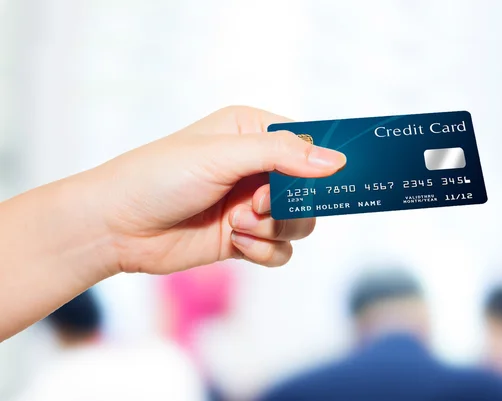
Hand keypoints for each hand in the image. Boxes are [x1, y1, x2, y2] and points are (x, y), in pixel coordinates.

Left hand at [88, 106, 345, 273]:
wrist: (117, 228)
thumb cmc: (160, 177)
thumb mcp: (222, 155)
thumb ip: (281, 155)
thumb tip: (336, 161)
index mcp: (251, 132)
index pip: (307, 143)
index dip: (320, 164)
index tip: (330, 181)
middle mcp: (256, 168)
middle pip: (310, 190)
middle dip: (289, 204)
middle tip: (256, 205)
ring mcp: (251, 205)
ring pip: (300, 223)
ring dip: (274, 228)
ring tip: (238, 225)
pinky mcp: (244, 238)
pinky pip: (281, 251)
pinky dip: (263, 251)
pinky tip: (234, 243)